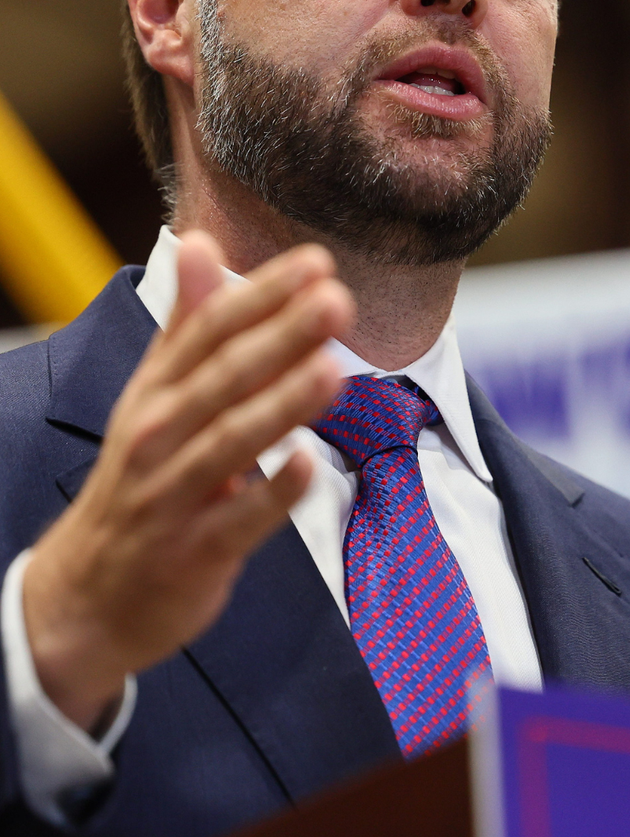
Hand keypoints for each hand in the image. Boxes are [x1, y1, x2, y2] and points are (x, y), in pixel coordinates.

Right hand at [21, 233, 354, 730]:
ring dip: (282, 406)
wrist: (87, 595)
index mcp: (156, 393)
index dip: (261, 294)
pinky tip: (309, 465)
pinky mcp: (195, 551)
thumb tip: (202, 242)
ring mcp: (174, 495)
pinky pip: (239, 520)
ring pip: (230, 442)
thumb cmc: (140, 480)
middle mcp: (159, 437)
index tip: (316, 262)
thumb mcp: (155, 396)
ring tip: (333, 370)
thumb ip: (187, 323)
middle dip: (280, 337)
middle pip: (223, 378)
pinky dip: (273, 493)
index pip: (208, 330)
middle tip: (335, 300)